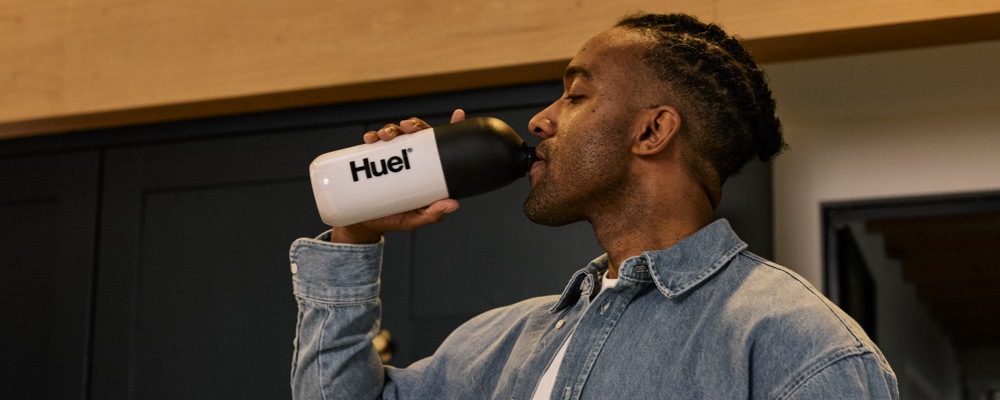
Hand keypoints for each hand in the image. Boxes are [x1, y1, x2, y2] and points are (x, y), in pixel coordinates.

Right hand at [329, 109, 465, 243]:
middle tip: (406, 128)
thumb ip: (433, 214)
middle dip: (414, 125)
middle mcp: (412, 159)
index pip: (442, 145)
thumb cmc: (396, 218)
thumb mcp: (417, 219)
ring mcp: (393, 157)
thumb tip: (453, 203)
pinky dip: (372, 136)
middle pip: (418, 134)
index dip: (452, 128)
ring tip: (384, 136)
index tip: (458, 115)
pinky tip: (370, 139)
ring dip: (391, 129)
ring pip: (396, 134)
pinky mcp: (374, 159)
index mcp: (428, 170)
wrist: (365, 224)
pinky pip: (374, 142)